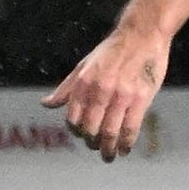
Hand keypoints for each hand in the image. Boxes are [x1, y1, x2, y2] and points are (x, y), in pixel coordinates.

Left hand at [45, 24, 166, 161]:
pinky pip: (130, 128)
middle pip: (91, 130)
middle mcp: (100, 90)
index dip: (76, 132)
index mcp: (83, 83)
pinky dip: (126, 143)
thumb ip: (66, 89)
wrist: (142, 34)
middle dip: (92, 144)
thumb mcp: (83, 66)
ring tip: (110, 155)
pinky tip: (125, 149)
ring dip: (108, 149)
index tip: (84, 136)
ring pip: (110, 133)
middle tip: (97, 149)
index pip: (73, 119)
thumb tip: (46, 104)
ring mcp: (121, 95)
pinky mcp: (140, 98)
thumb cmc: (112, 50)